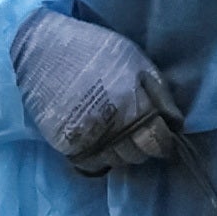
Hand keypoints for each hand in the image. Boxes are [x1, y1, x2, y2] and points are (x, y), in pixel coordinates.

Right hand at [10, 9, 178, 171]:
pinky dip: (100, 158)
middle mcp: (112, 129)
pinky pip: (93, 165)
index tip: (163, 137)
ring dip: (121, 152)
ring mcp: (88, 140)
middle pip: (138, 156)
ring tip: (117, 135)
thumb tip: (173, 121)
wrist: (43, 51)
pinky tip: (100, 143)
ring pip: (116, 162)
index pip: (158, 142)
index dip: (164, 142)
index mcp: (133, 107)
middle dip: (142, 146)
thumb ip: (157, 92)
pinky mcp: (67, 146)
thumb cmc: (94, 50)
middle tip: (138, 132)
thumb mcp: (135, 61)